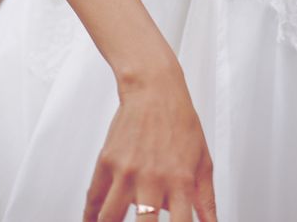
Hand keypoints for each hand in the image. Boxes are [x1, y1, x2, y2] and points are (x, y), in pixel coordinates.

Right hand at [83, 68, 217, 221]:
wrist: (154, 89)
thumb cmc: (181, 122)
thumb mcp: (203, 161)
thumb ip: (206, 201)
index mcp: (180, 182)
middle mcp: (152, 179)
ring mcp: (126, 172)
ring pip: (110, 219)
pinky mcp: (107, 162)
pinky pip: (93, 198)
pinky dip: (90, 217)